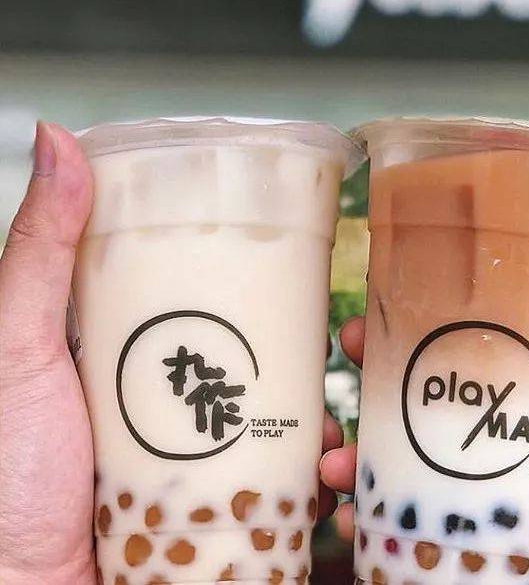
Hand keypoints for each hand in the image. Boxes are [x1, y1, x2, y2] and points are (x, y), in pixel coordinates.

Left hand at [0, 123, 342, 583]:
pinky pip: (299, 510)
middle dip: (339, 364)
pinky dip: (329, 502)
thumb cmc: (7, 476)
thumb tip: (57, 138)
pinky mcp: (233, 525)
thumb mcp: (24, 348)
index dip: (287, 296)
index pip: (238, 316)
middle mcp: (194, 417)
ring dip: (341, 438)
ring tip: (338, 450)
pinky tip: (333, 495)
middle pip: (284, 378)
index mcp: (158, 364)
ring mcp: (217, 474)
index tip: (326, 276)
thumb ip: (41, 252)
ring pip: (303, 443)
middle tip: (359, 349)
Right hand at [320, 229, 528, 583]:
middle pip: (433, 391)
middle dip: (380, 364)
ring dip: (355, 438)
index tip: (403, 281)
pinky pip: (392, 516)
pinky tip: (343, 503)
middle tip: (349, 342)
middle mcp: (509, 450)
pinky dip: (359, 503)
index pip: (491, 342)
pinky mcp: (450, 546)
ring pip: (401, 450)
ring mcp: (477, 499)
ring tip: (332, 446)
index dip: (445, 308)